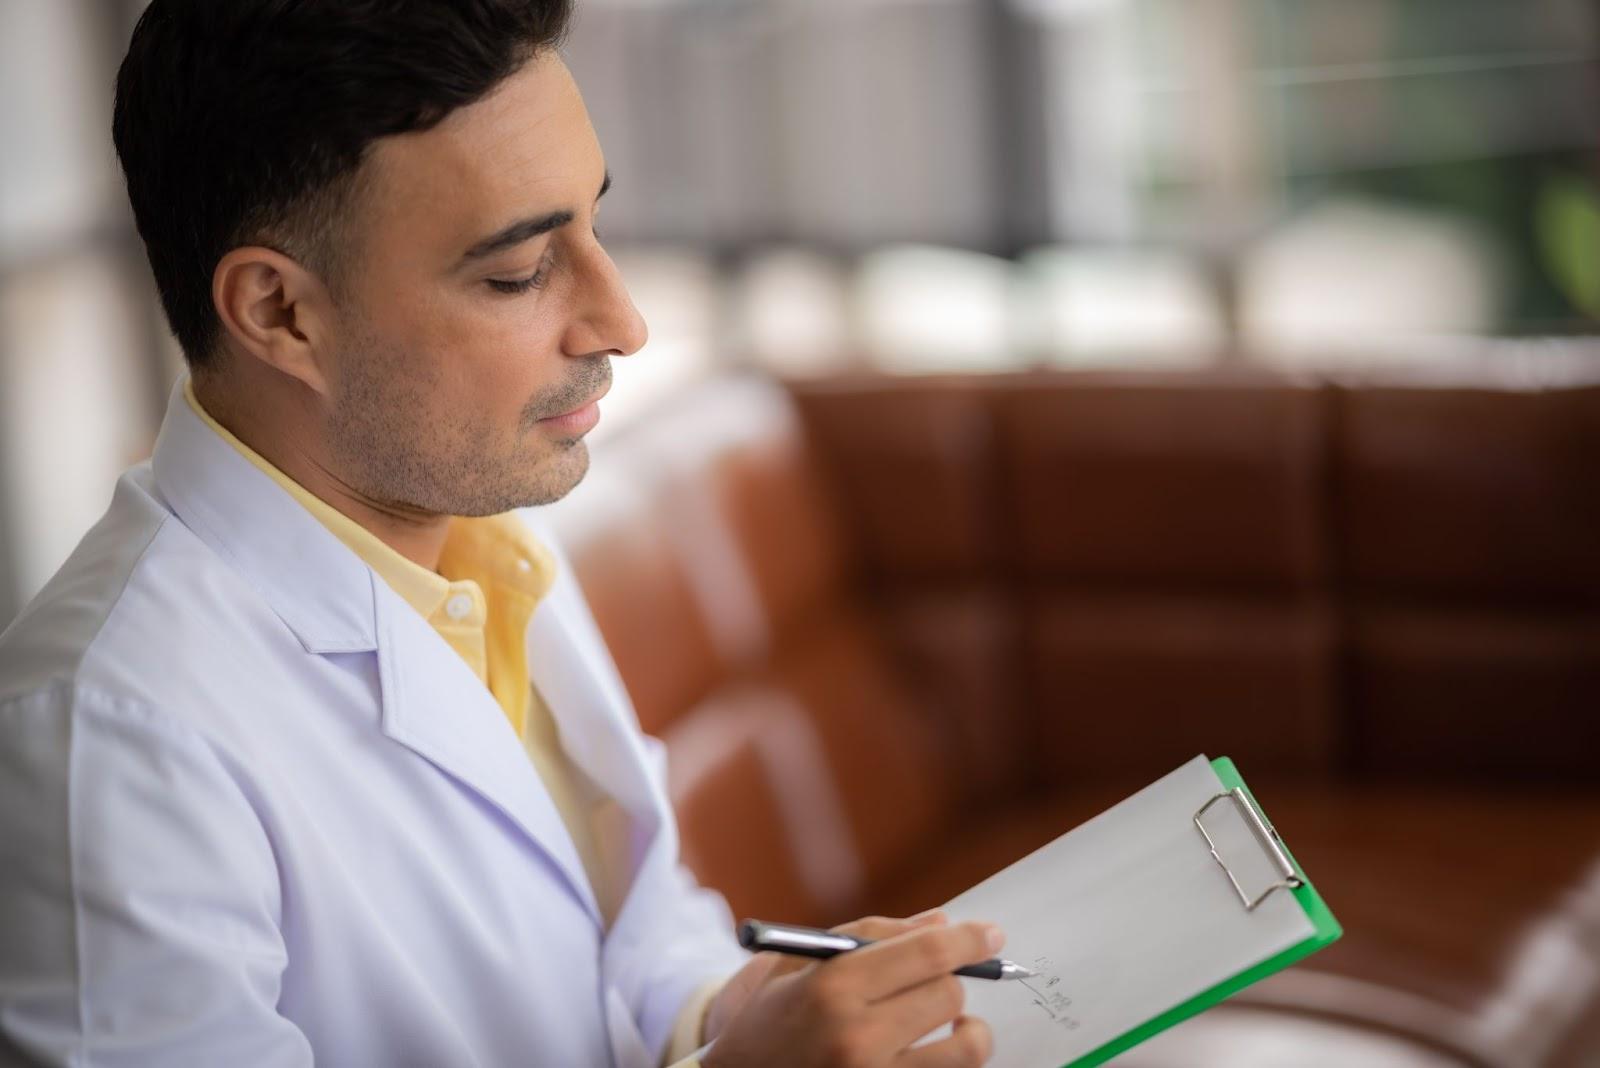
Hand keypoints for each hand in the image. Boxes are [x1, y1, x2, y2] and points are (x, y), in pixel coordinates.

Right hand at [702, 913, 999, 1067]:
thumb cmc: (768, 1020)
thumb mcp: (802, 962)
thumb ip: (872, 936)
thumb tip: (943, 925)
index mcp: (832, 989)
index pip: (928, 955)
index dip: (971, 940)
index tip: (992, 934)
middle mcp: (856, 1040)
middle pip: (949, 997)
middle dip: (950, 981)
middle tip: (935, 981)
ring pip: (965, 1049)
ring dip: (965, 1030)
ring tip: (950, 1024)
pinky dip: (947, 1064)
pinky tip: (930, 1052)